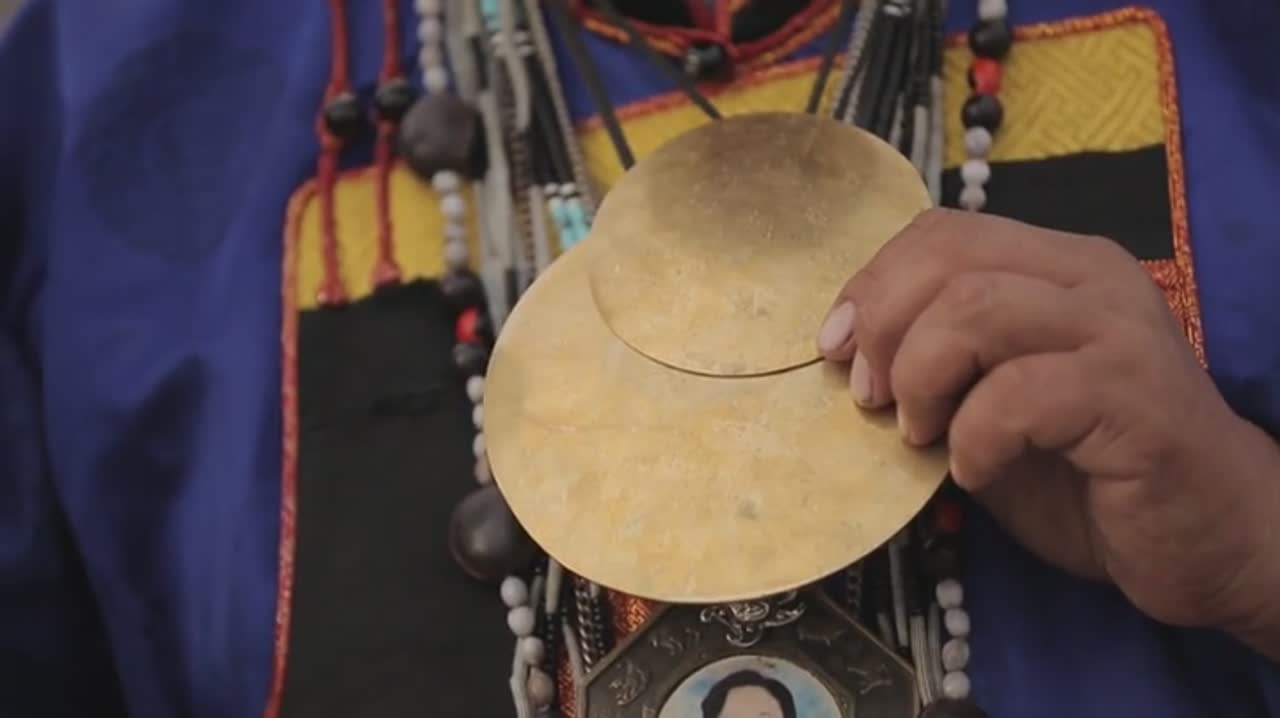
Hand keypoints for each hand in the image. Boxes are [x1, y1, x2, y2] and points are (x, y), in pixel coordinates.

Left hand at [816, 208, 1279, 645]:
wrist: (1209, 537)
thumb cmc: (1089, 475)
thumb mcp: (989, 408)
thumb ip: (936, 367)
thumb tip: (847, 355)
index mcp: (1053, 267)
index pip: (940, 233)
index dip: (870, 284)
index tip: (837, 350)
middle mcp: (1089, 279)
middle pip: (947, 258)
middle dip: (883, 328)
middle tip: (873, 399)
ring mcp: (1116, 331)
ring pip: (975, 309)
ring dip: (922, 378)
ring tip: (922, 435)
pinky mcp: (1134, 396)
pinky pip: (1020, 393)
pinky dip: (974, 438)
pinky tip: (975, 471)